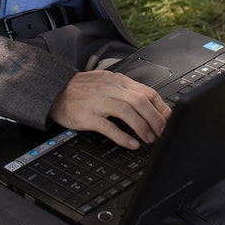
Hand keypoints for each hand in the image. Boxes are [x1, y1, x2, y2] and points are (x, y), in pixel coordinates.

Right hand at [47, 70, 171, 149]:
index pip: (147, 92)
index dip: (161, 108)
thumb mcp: (107, 82)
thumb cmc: (83, 89)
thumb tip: (151, 105)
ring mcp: (98, 101)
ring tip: (149, 139)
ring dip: (142, 128)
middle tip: (162, 132)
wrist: (55, 91)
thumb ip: (127, 91)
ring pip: (127, 113)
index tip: (169, 120)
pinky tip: (131, 144)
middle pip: (140, 102)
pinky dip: (123, 137)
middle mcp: (109, 89)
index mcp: (117, 81)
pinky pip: (109, 127)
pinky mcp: (87, 116)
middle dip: (156, 120)